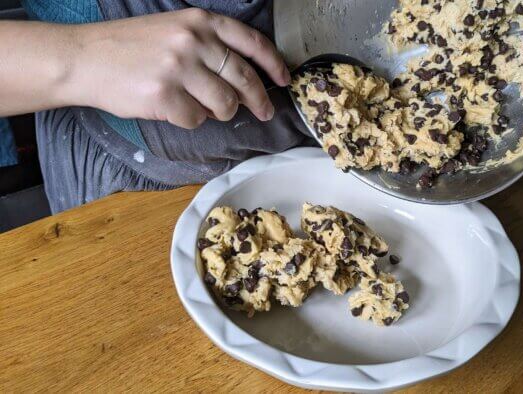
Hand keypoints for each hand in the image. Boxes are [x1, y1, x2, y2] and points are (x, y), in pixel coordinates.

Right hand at [68, 8, 290, 128]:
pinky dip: (191, 120)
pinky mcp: (165, 96)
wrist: (84, 58)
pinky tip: (176, 109)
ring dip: (220, 112)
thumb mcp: (173, 30)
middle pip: (244, 78)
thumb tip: (246, 79)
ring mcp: (179, 68)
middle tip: (263, 111)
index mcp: (199, 22)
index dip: (274, 64)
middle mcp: (193, 41)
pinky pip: (197, 120)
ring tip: (204, 107)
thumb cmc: (129, 47)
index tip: (284, 80)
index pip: (252, 43)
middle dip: (259, 100)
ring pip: (225, 104)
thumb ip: (210, 46)